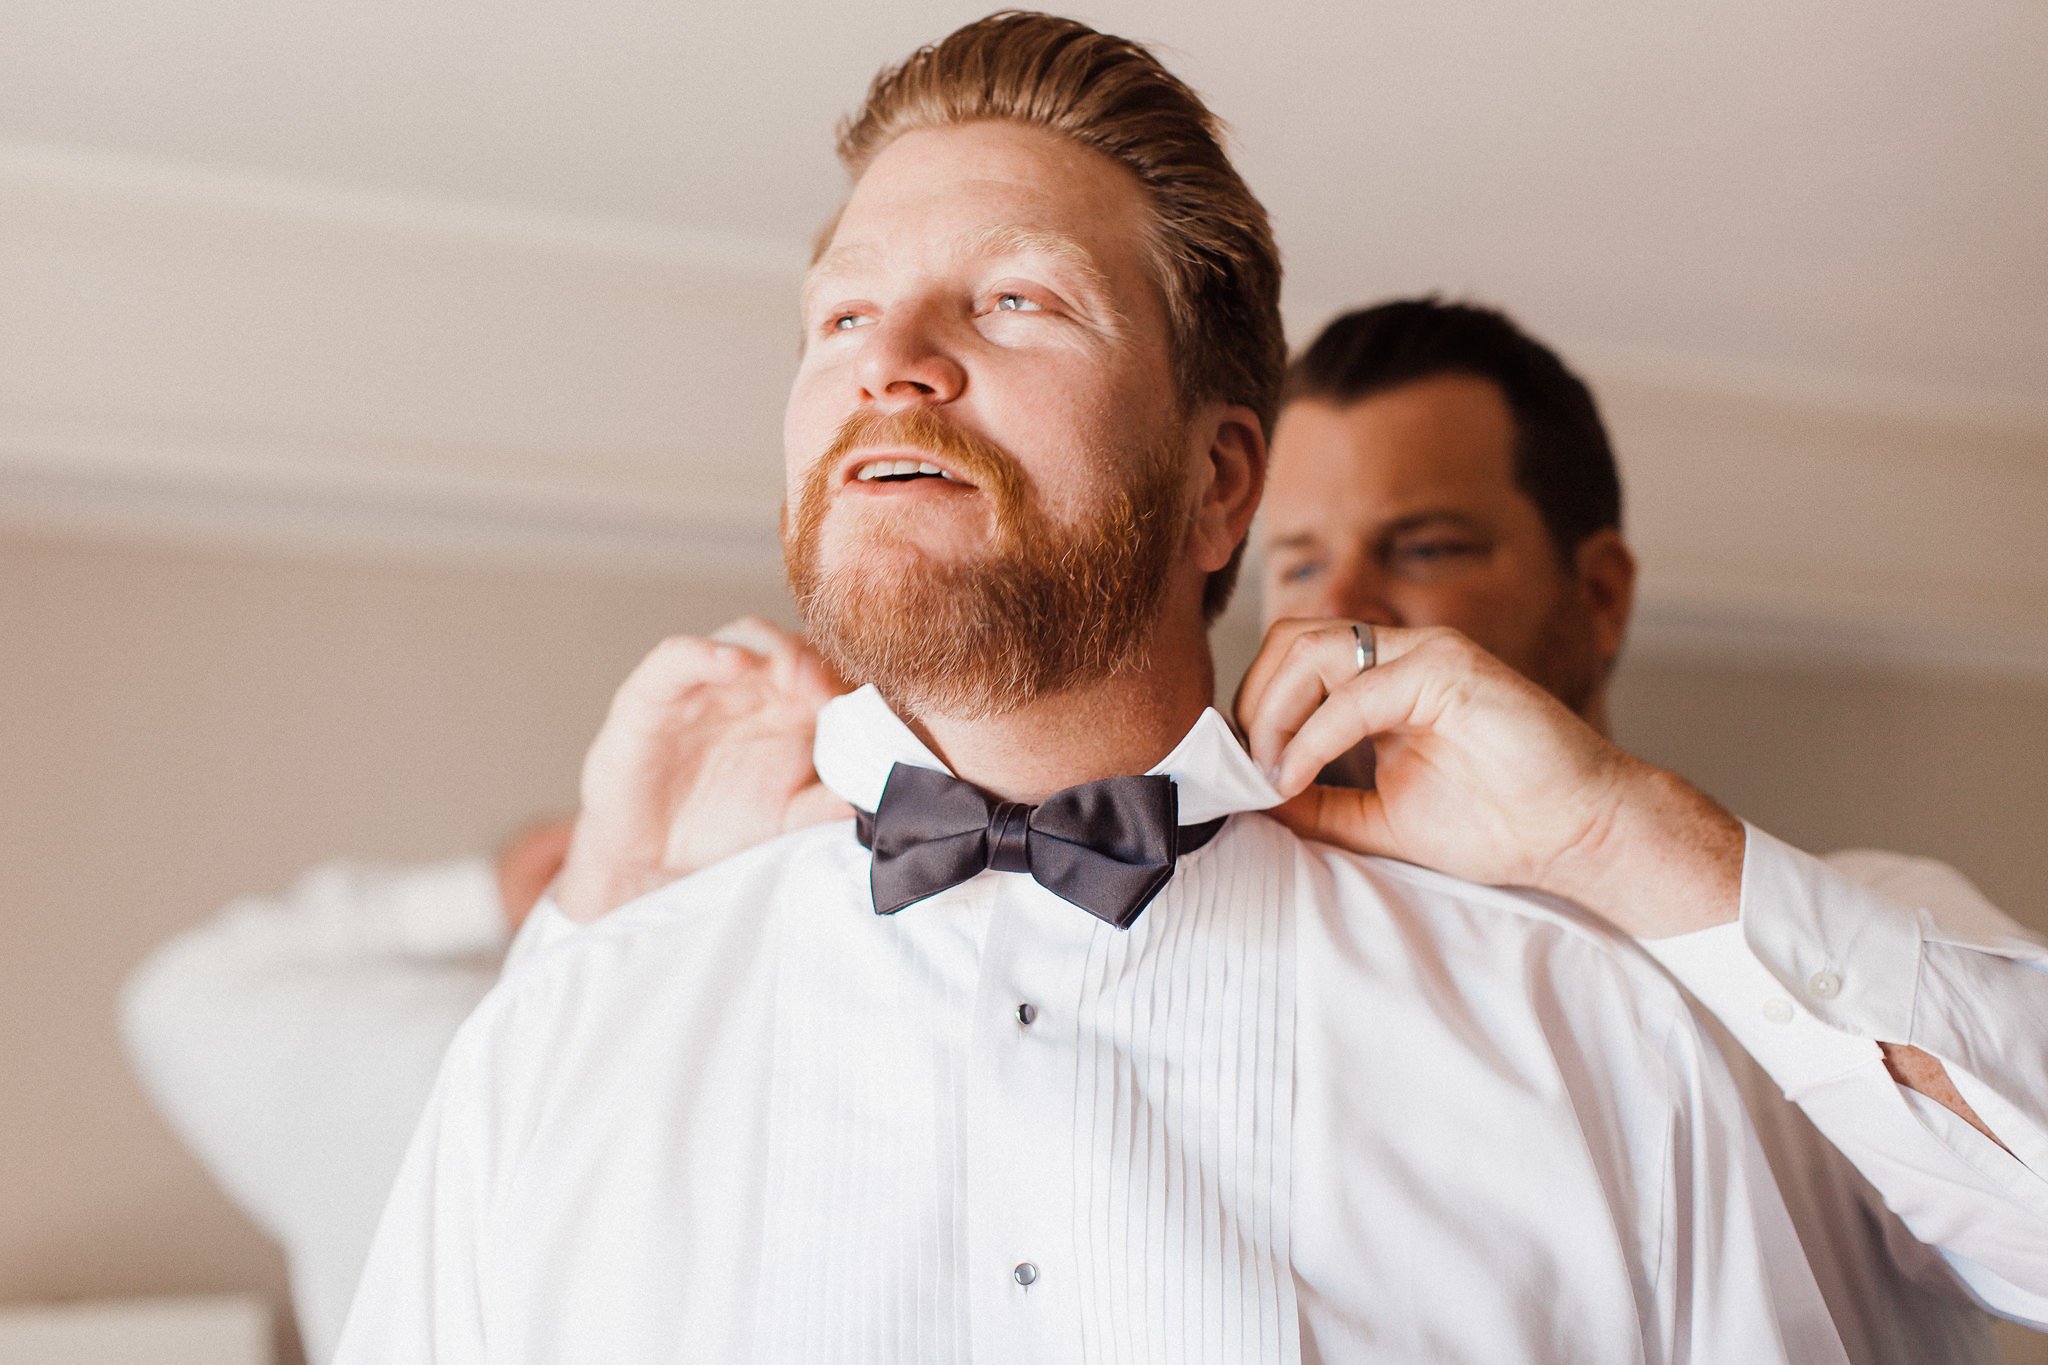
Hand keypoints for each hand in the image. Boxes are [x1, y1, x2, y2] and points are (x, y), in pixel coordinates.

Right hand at [553, 619, 849, 922]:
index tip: (870, 708)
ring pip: (747, 637)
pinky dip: (704, 653)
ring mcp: (707, 682)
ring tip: (793, 676)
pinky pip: (678, 656)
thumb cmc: (726, 828)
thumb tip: (889, 792)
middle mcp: (756, 685)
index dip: (851, 683)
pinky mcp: (653, 691)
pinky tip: (732, 664)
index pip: (832, 673)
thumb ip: (831, 801)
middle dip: (819, 663)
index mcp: (794, 708)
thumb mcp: (789, 818)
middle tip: (832, 692)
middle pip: (797, 646)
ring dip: (773, 649)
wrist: (653, 860)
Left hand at [1234, 619, 1742, 937]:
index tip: (1241, 773)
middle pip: (1290, 639)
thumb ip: (1318, 802)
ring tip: (1270, 771)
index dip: (1254, 710)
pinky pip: (1356, 691)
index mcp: (1385, 677)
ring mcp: (1428, 652)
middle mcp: (1403, 652)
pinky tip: (1297, 775)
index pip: (1292, 661)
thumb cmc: (1497, 824)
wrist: (1580, 834)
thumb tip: (1249, 797)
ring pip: (1312, 647)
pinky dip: (1312, 735)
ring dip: (1273, 711)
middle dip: (1252, 703)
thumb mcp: (1379, 818)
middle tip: (1246, 768)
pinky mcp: (1451, 669)